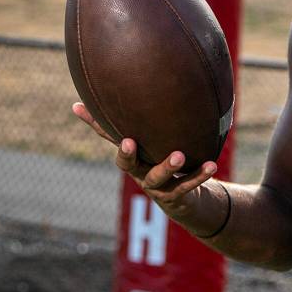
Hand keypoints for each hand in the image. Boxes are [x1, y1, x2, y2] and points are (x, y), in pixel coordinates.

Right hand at [71, 102, 216, 220]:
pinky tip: (211, 165)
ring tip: (179, 155)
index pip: (108, 136)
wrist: (182, 199)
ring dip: (167, 166)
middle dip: (127, 154)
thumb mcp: (145, 140)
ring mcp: (156, 186)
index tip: (80, 107)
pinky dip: (199, 176)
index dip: (95, 124)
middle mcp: (138, 171)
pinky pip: (186, 186)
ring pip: (158, 178)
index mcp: (130, 154)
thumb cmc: (158, 161)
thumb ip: (132, 121)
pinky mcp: (175, 196)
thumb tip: (93, 93)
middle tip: (129, 142)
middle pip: (127, 165)